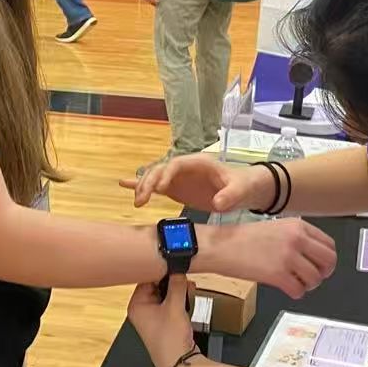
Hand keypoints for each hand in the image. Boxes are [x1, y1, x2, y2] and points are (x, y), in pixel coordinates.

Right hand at [123, 155, 273, 213]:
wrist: (244, 191)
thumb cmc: (242, 186)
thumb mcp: (240, 191)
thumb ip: (230, 195)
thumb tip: (217, 203)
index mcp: (199, 163)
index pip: (177, 163)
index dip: (166, 173)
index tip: (159, 188)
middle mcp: (185, 168)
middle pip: (161, 170)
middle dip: (149, 182)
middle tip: (141, 201)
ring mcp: (178, 178)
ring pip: (155, 177)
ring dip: (143, 187)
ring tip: (137, 202)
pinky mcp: (175, 188)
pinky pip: (155, 186)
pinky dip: (141, 185)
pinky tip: (123, 184)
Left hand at [128, 276, 197, 366]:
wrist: (180, 364)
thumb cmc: (169, 342)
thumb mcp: (175, 307)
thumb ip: (177, 285)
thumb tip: (178, 270)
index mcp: (136, 305)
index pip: (146, 279)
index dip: (161, 272)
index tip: (173, 266)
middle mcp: (142, 310)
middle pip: (157, 286)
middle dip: (173, 283)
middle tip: (185, 279)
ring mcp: (153, 317)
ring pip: (166, 295)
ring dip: (178, 292)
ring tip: (188, 291)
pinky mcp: (164, 322)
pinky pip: (171, 305)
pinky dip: (180, 301)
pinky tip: (188, 300)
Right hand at [196, 219, 336, 298]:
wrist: (221, 246)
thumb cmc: (242, 238)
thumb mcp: (276, 228)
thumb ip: (297, 237)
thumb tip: (313, 256)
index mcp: (298, 226)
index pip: (329, 244)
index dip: (327, 259)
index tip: (320, 265)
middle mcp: (297, 239)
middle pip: (329, 261)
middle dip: (323, 273)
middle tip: (313, 278)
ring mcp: (288, 257)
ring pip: (315, 278)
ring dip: (308, 285)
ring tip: (296, 283)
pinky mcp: (278, 275)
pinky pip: (299, 290)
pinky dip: (296, 293)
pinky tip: (287, 289)